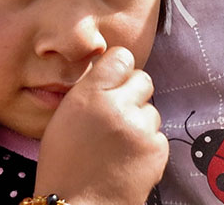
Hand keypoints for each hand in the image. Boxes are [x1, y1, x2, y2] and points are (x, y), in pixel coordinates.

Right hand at [34, 47, 167, 204]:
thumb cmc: (64, 166)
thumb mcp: (64, 117)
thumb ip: (90, 90)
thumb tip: (112, 71)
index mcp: (90, 94)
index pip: (122, 57)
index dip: (119, 70)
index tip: (114, 82)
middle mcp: (118, 106)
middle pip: (143, 80)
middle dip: (133, 95)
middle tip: (117, 116)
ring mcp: (141, 128)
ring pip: (152, 110)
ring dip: (140, 122)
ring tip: (118, 145)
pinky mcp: (157, 149)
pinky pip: (159, 135)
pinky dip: (148, 145)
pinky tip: (128, 160)